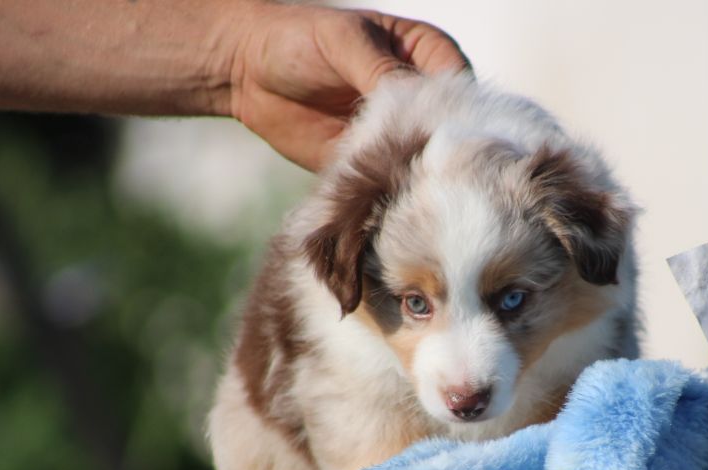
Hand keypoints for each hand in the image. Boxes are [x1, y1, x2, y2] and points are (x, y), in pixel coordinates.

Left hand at [229, 5, 468, 171]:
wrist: (246, 71)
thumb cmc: (298, 38)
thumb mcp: (344, 42)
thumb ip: (381, 70)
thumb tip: (416, 101)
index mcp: (427, 55)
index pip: (461, 88)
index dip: (460, 111)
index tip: (445, 132)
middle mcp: (421, 97)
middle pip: (449, 130)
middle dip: (438, 148)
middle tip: (422, 163)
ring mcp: (399, 132)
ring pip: (423, 160)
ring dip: (414, 172)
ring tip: (399, 179)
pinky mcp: (374, 162)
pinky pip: (389, 179)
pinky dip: (386, 188)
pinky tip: (381, 193)